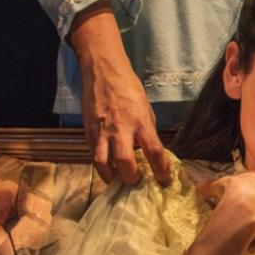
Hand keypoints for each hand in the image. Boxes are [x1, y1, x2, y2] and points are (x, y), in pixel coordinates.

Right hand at [70, 3, 170, 187]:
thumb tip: (149, 149)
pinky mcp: (89, 133)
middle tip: (137, 182)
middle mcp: (122, 129)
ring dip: (112, 178)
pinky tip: (107, 168)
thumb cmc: (128, 87)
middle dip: (133, 178)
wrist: (104, 72)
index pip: (155, 151)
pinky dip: (101, 166)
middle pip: (126, 163)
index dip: (162, 170)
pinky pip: (93, 156)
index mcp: (141, 121)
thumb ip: (147, 129)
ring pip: (104, 165)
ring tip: (119, 181)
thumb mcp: (145, 107)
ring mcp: (103, 133)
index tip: (165, 180)